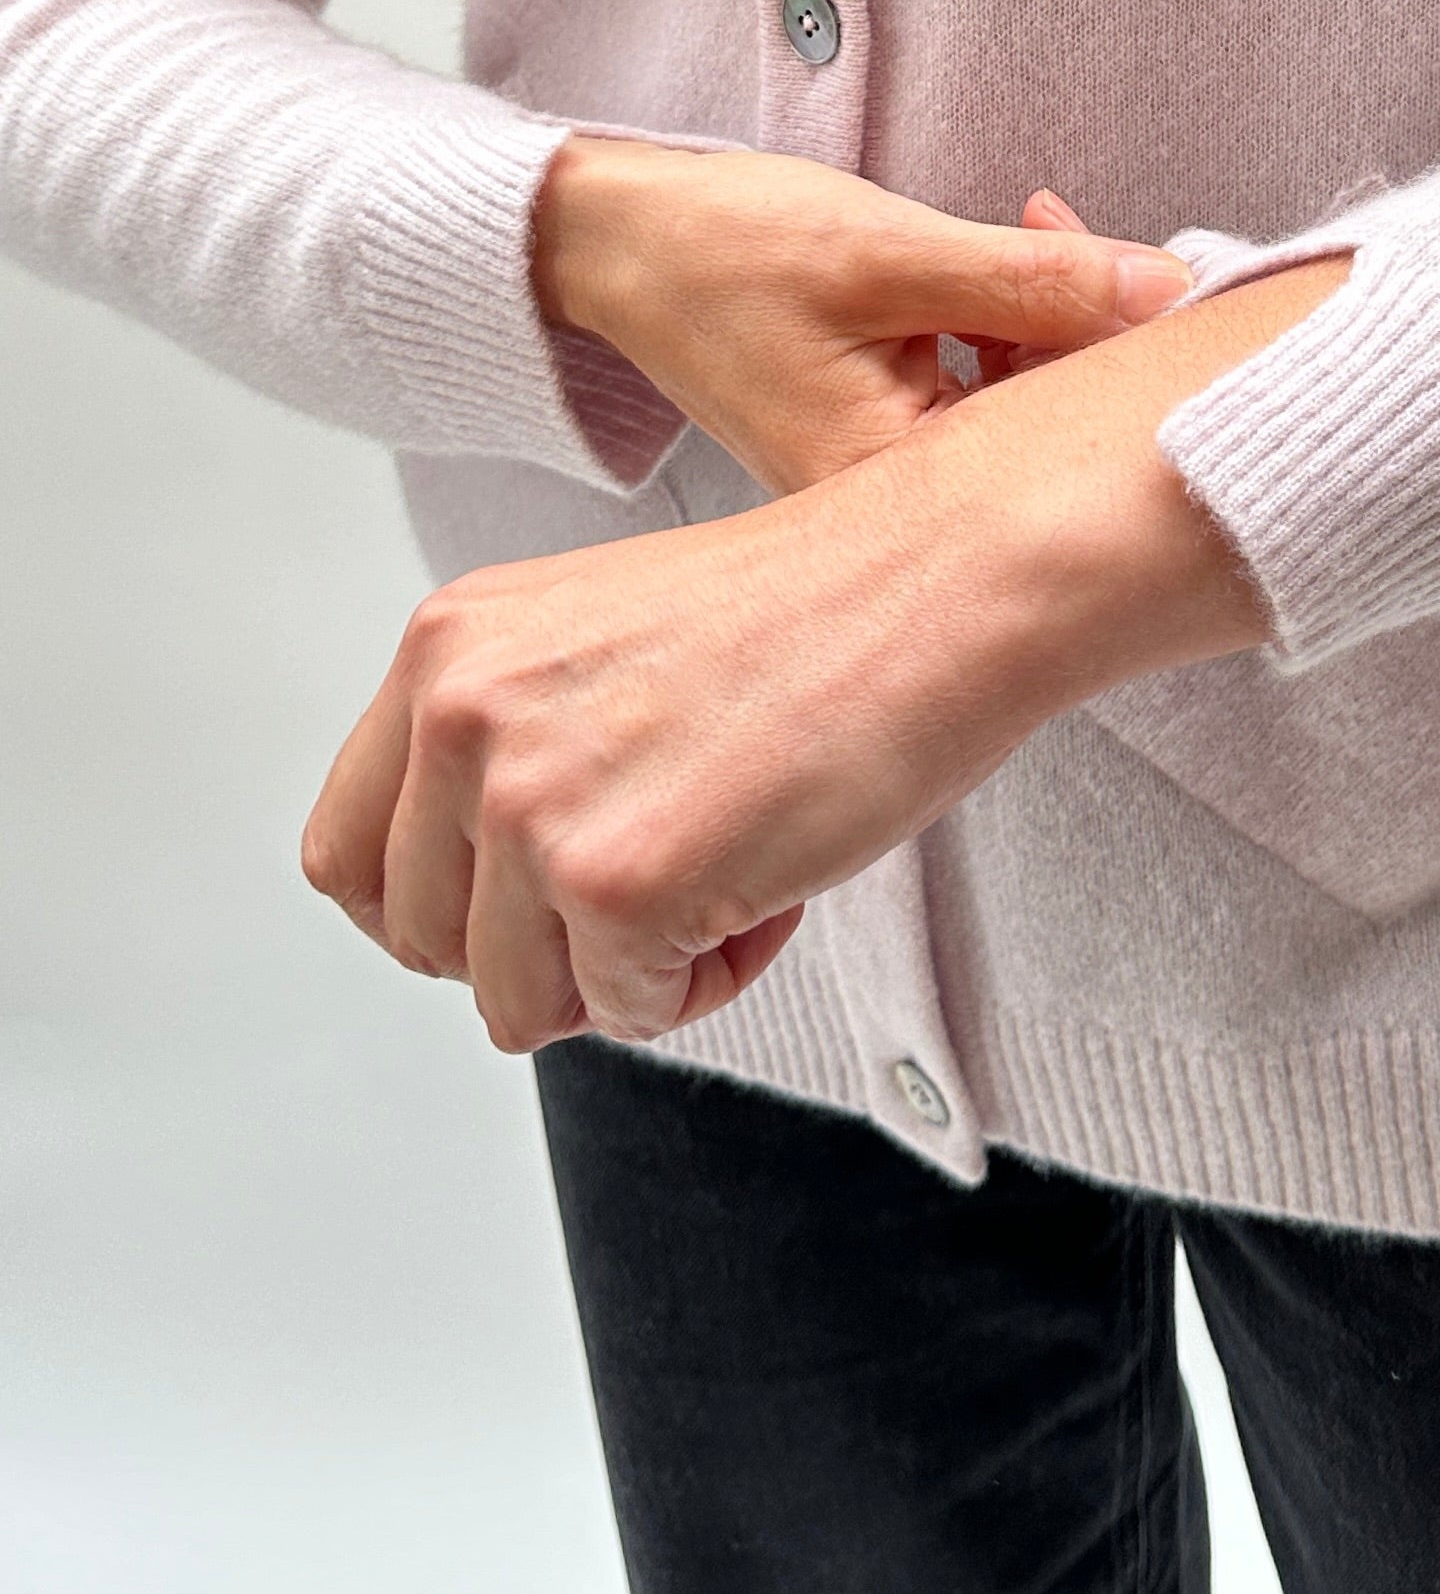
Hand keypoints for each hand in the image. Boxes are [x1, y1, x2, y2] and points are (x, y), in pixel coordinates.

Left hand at [302, 246, 1352, 1048]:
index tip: (530, 903)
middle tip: (659, 882)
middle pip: (423, 943)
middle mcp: (462, 714)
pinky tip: (772, 881)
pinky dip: (707, 981)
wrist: (937, 580)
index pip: (347, 855)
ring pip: (514, 1001)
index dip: (442, 908)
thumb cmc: (812, 609)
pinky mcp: (616, 883)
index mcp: (448, 646)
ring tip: (725, 870)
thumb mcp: (592, 640)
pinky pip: (629, 1013)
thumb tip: (472, 891)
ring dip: (624, 969)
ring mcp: (530, 802)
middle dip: (541, 945)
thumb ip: (506, 740)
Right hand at [530, 136, 1192, 492]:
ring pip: (1019, 400)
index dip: (1123, 349)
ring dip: (1047, 309)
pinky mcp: (879, 438)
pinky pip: (978, 388)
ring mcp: (881, 477)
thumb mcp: (890, 252)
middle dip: (1087, 320)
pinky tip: (998, 258)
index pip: (1057, 435)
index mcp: (885, 486)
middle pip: (1046, 427)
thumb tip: (1170, 289)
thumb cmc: (724, 248)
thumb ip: (1036, 277)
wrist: (618, 241)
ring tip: (1031, 222)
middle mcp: (884, 509)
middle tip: (1067, 224)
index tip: (1168, 270)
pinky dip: (1002, 318)